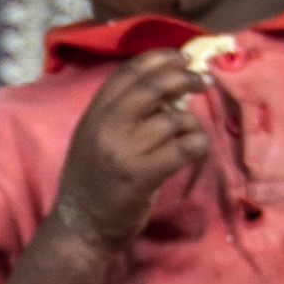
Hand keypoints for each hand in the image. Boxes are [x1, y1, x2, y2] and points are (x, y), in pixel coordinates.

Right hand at [51, 42, 221, 249]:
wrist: (80, 227)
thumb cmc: (91, 182)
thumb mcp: (93, 138)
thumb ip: (120, 113)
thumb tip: (167, 89)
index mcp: (94, 114)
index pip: (128, 72)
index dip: (159, 58)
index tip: (181, 57)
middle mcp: (107, 126)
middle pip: (153, 87)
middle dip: (184, 77)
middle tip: (202, 80)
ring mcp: (124, 150)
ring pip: (173, 119)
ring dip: (191, 122)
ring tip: (192, 131)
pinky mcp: (143, 174)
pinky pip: (183, 148)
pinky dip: (198, 144)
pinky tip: (197, 149)